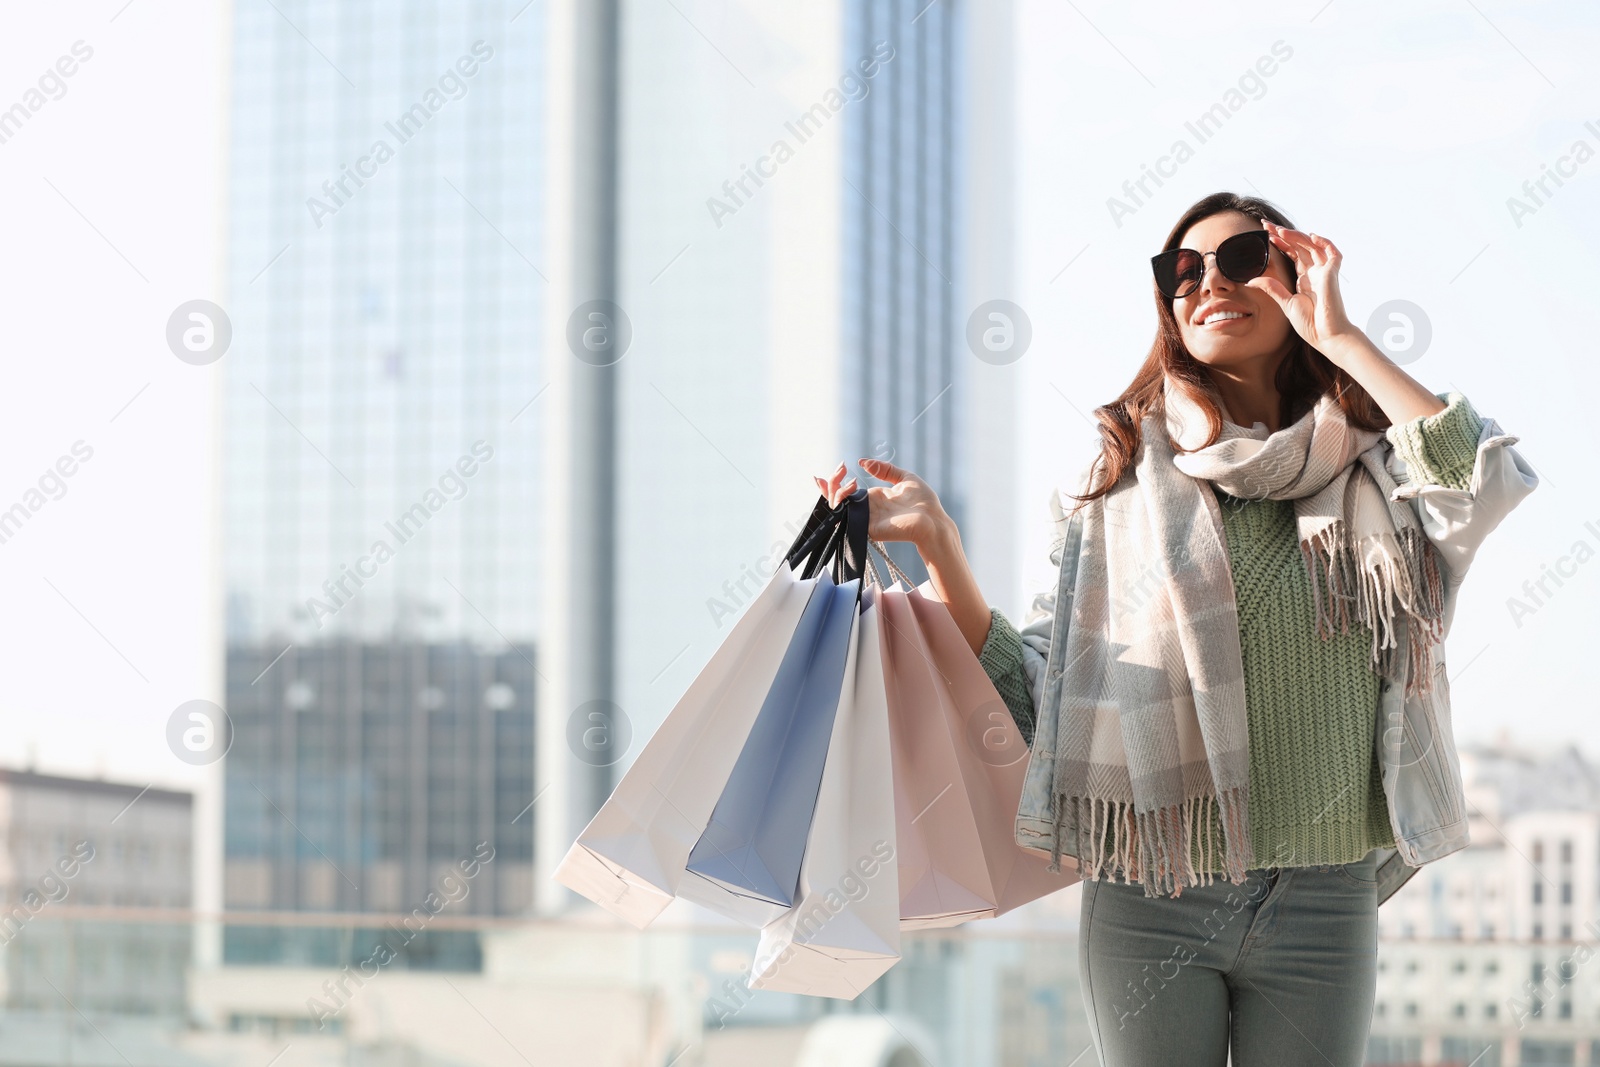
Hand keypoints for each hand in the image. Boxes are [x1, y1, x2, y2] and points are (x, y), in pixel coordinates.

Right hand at [812, 458, 952, 549]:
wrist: (934, 520)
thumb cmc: (924, 502)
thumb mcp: (904, 477)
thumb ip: (884, 469)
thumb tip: (862, 462)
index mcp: (872, 498)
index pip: (845, 492)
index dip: (833, 482)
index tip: (836, 468)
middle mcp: (866, 509)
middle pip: (836, 499)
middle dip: (831, 483)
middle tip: (842, 468)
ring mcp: (865, 519)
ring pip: (837, 508)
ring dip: (835, 492)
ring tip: (851, 481)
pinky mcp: (867, 528)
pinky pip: (847, 518)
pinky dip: (842, 503)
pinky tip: (852, 489)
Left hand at [1247, 220, 1361, 357]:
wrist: (1325, 336)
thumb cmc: (1309, 322)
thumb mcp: (1285, 303)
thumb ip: (1271, 288)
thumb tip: (1250, 280)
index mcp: (1303, 278)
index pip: (1291, 254)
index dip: (1280, 243)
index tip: (1265, 234)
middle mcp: (1314, 272)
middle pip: (1299, 246)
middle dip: (1284, 235)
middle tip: (1266, 226)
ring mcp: (1324, 272)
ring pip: (1312, 246)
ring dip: (1297, 237)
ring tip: (1279, 231)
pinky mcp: (1332, 275)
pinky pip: (1333, 254)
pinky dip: (1325, 243)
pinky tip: (1312, 236)